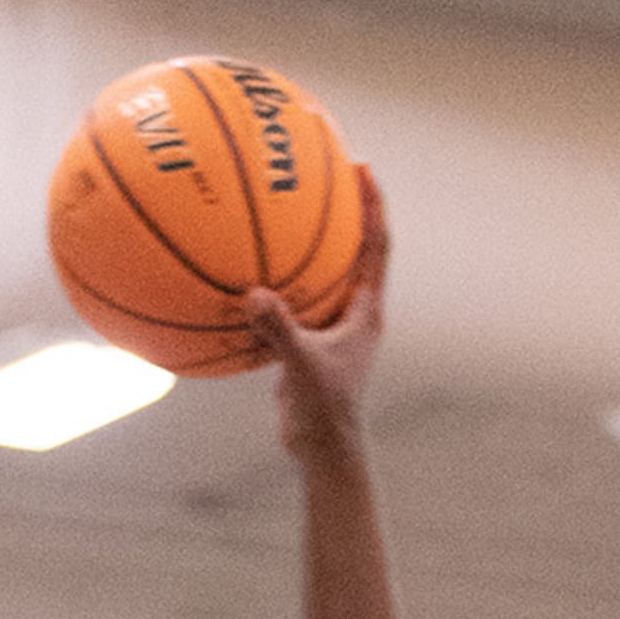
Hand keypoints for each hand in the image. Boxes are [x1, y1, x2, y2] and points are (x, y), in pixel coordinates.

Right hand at [254, 176, 387, 428]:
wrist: (322, 448)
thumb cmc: (324, 410)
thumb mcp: (301, 366)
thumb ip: (280, 331)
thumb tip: (253, 294)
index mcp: (366, 311)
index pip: (375, 246)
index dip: (372, 206)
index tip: (363, 169)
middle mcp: (353, 312)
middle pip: (353, 248)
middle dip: (344, 210)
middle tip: (328, 171)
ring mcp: (331, 326)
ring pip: (322, 273)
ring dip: (308, 243)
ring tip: (286, 210)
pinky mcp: (308, 340)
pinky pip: (291, 301)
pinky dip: (273, 284)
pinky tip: (244, 271)